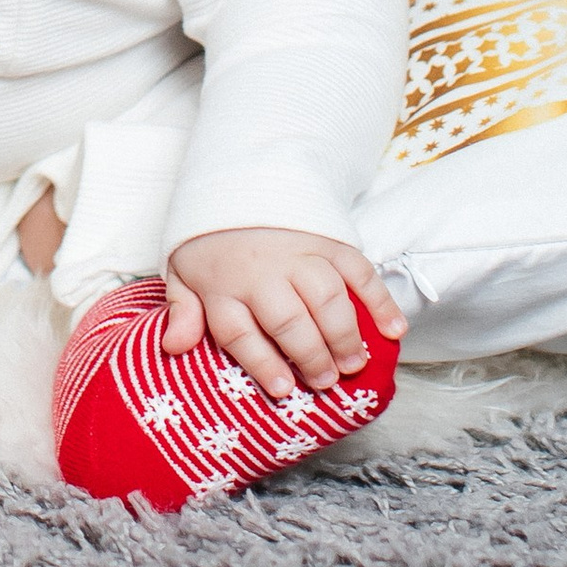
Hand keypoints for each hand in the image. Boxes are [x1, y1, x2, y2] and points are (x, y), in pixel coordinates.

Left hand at [163, 228, 404, 396]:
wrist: (236, 175)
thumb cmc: (211, 237)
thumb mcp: (182, 269)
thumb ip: (182, 308)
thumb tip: (174, 346)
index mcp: (223, 284)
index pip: (241, 333)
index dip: (264, 365)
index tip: (284, 390)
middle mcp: (262, 271)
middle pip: (289, 320)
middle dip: (311, 358)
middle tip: (326, 382)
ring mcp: (299, 253)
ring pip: (327, 298)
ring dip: (345, 335)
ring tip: (354, 365)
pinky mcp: (328, 239)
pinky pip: (359, 271)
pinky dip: (380, 301)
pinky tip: (393, 331)